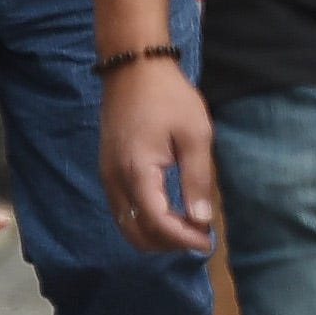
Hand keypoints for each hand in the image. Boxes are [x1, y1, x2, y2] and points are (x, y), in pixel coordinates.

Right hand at [100, 58, 220, 254]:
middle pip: (135, 233)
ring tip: (189, 228)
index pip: (156, 223)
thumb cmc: (169, 98)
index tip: (208, 241)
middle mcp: (114, 181)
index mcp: (136, 172)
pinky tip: (170, 214)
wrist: (134, 70)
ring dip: (156, 235)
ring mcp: (107, 177)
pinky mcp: (108, 172)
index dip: (182, 238)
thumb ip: (197, 179)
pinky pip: (122, 210)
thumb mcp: (195, 135)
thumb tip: (201, 219)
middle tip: (201, 238)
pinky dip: (144, 221)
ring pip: (125, 225)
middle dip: (168, 243)